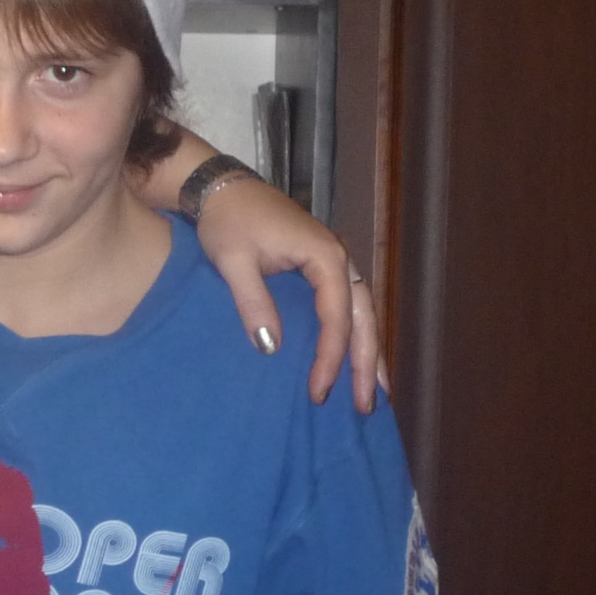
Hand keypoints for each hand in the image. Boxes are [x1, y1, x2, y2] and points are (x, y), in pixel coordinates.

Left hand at [194, 176, 382, 411]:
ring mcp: (334, 262)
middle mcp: (339, 259)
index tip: (319, 391)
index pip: (336, 317)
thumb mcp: (232, 260)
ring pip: (361, 313)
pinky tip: (354, 360)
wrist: (222, 188)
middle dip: (366, 363)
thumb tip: (272, 348)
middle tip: (366, 406)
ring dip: (368, 352)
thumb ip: (253, 302)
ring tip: (374, 393)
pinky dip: (354, 335)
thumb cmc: (227, 220)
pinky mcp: (322, 266)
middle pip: (363, 317)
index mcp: (324, 256)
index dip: (331, 357)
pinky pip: (346, 306)